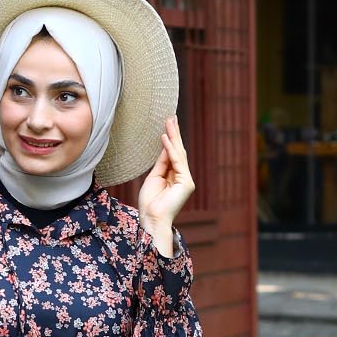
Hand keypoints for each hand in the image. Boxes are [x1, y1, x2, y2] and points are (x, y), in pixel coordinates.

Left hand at [138, 115, 195, 231]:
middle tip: (171, 117)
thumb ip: (161, 163)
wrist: (152, 219)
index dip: (170, 140)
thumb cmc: (150, 203)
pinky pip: (177, 162)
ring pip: (179, 154)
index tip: (168, 125)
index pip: (173, 155)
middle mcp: (183, 177)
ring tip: (169, 122)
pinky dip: (171, 150)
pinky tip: (165, 138)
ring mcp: (186, 180)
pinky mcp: (186, 183)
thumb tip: (165, 146)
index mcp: (175, 177)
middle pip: (178, 152)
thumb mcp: (153, 178)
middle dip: (175, 134)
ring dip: (174, 137)